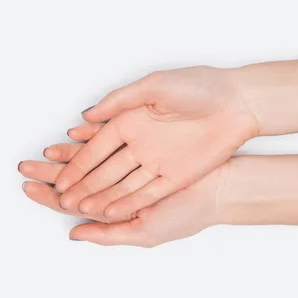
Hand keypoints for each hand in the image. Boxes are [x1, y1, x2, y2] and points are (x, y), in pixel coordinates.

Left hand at [19, 142, 226, 246]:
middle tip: (24, 166)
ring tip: (44, 152)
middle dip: (49, 175)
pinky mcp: (139, 150)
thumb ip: (108, 235)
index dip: (50, 197)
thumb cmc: (186, 215)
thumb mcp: (145, 233)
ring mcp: (127, 170)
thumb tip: (74, 234)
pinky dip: (90, 141)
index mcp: (116, 212)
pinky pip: (109, 145)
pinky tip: (74, 136)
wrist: (219, 188)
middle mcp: (117, 191)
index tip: (28, 188)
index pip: (76, 205)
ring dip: (65, 157)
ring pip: (89, 163)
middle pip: (76, 183)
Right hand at [51, 66, 257, 218]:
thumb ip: (118, 102)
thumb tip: (86, 116)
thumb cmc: (198, 86)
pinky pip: (149, 193)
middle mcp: (140, 144)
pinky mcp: (176, 176)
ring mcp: (157, 162)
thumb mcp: (153, 86)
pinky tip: (111, 211)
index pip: (97, 148)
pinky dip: (130, 202)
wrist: (238, 101)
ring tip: (80, 209)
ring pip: (123, 185)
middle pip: (105, 170)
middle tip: (60, 200)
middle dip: (82, 186)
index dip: (77, 165)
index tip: (58, 180)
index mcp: (130, 121)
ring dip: (102, 197)